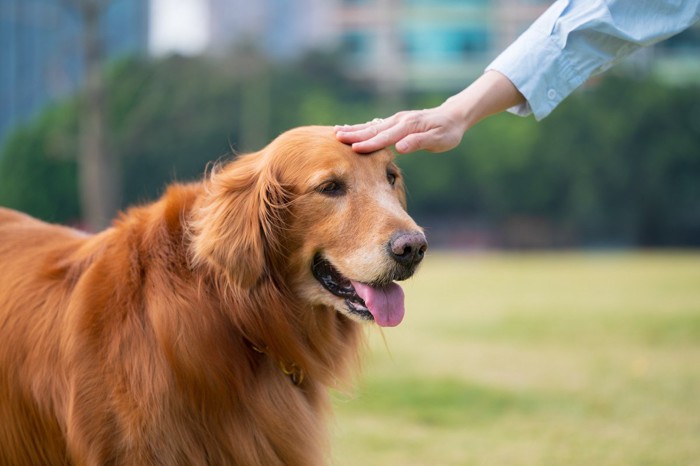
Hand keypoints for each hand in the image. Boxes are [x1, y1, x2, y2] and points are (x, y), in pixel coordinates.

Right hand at [334, 106, 467, 153]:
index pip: (385, 137)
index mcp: (408, 126)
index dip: (369, 144)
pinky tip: (350, 130)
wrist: (453, 116)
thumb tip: (400, 148)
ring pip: (371, 125)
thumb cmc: (448, 132)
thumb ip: (419, 143)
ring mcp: (396, 120)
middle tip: (336, 137)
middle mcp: (399, 120)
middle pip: (373, 129)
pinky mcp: (395, 122)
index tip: (353, 149)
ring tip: (336, 132)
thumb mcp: (439, 140)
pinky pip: (375, 125)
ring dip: (354, 129)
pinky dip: (361, 127)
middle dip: (354, 134)